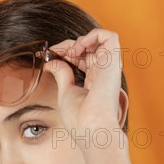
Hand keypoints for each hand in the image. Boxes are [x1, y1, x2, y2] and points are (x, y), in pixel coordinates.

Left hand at [44, 28, 128, 156]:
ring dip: (80, 40)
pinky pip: (109, 36)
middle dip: (69, 45)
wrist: (92, 128)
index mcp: (95, 82)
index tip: (50, 56)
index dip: (67, 54)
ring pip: (99, 40)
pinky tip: (77, 49)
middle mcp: (104, 74)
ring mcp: (109, 67)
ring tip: (67, 51)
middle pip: (89, 48)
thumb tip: (51, 62)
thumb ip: (61, 74)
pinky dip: (91, 36)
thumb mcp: (66, 92)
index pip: (83, 59)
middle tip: (54, 52)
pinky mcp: (113, 61)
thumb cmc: (80, 119)